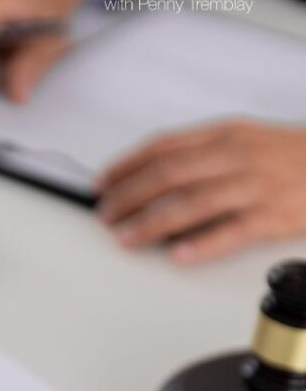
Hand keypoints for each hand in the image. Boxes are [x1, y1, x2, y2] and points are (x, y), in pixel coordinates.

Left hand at [97, 120, 305, 264]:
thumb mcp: (245, 141)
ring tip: (127, 238)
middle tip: (106, 215)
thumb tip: (150, 178)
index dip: (126, 166)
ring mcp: (255, 186)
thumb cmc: (290, 157)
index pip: (164, 147)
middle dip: (130, 195)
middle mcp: (237, 156)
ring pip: (193, 202)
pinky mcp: (273, 215)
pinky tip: (177, 255)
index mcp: (226, 135)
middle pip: (170, 174)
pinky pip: (232, 231)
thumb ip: (201, 156)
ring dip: (153, 222)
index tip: (102, 183)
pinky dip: (202, 244)